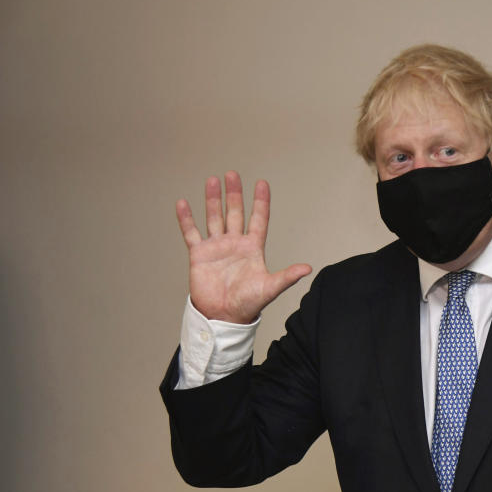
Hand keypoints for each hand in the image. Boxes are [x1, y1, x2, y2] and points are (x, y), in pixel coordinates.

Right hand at [175, 171, 312, 323]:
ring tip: (212, 181)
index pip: (258, 219)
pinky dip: (187, 219)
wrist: (223, 317)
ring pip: (214, 218)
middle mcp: (235, 244)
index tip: (262, 183)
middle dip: (234, 194)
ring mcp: (217, 247)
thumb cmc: (248, 304)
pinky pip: (191, 232)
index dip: (260, 202)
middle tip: (232, 174)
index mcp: (253, 248)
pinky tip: (183, 203)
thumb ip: (287, 276)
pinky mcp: (199, 254)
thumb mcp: (270, 287)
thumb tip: (308, 268)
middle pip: (235, 213)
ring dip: (213, 200)